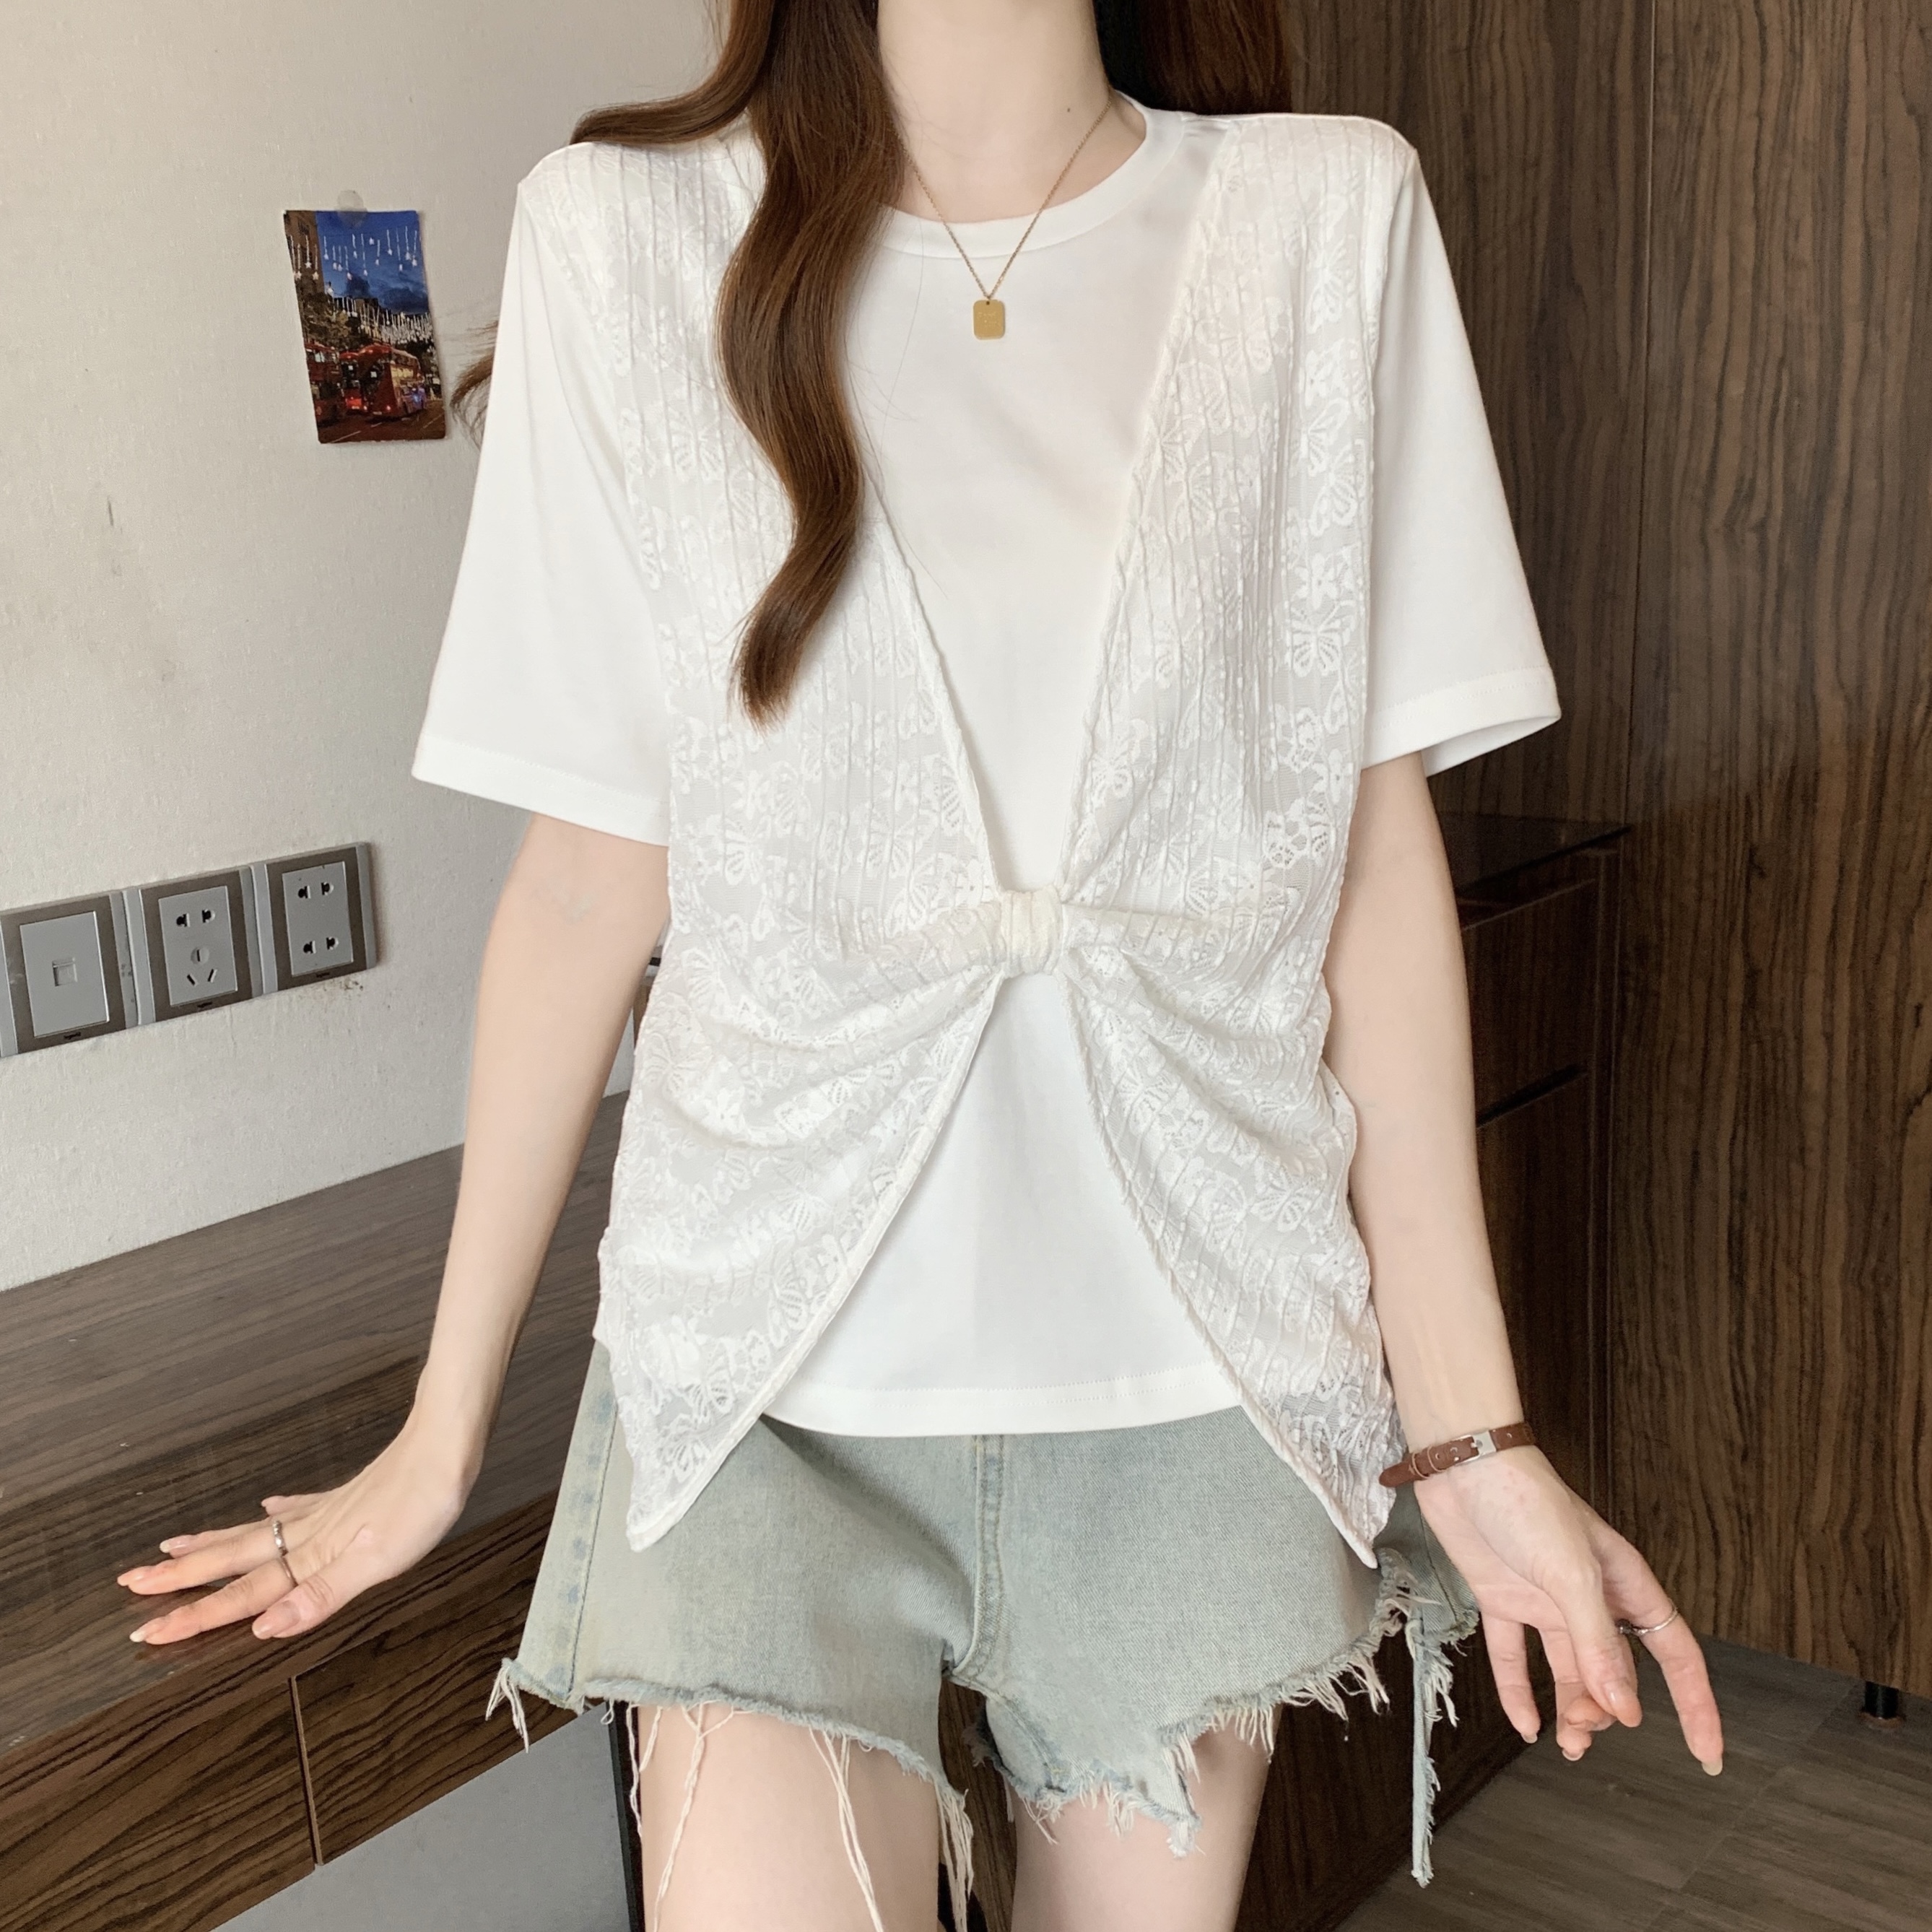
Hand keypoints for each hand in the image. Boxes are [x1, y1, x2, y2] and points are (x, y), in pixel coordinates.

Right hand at [115, 1419, 472, 1645]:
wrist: (447, 1446)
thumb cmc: (420, 1504)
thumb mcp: (376, 1562)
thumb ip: (319, 1594)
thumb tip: (261, 1628)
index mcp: (310, 1554)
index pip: (241, 1595)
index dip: (195, 1616)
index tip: (145, 1630)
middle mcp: (307, 1532)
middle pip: (231, 1558)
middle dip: (179, 1576)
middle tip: (129, 1583)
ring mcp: (325, 1511)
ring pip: (253, 1533)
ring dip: (211, 1544)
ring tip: (172, 1547)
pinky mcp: (349, 1495)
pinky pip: (297, 1507)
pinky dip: (275, 1512)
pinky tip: (269, 1507)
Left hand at [1412, 1447, 1724, 1772]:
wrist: (1462, 1463)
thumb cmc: (1525, 1499)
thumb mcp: (1571, 1573)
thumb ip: (1597, 1642)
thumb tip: (1622, 1706)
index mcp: (1623, 1584)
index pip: (1675, 1653)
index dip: (1695, 1703)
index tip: (1707, 1752)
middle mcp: (1587, 1597)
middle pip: (1615, 1671)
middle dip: (1608, 1709)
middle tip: (1585, 1732)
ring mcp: (1544, 1599)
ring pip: (1569, 1670)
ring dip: (1572, 1709)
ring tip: (1566, 1741)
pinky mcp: (1503, 1598)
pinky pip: (1515, 1656)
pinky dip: (1519, 1692)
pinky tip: (1525, 1724)